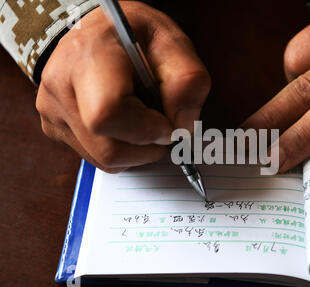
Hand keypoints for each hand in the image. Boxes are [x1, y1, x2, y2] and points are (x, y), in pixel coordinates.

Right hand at [36, 1, 209, 171]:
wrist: (93, 33)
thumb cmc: (132, 35)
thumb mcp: (171, 42)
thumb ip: (187, 81)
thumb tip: (182, 127)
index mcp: (89, 55)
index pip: (108, 114)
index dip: (146, 130)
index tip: (167, 123)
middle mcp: (61, 85)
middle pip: (108, 149)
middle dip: (147, 148)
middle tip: (161, 125)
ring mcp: (53, 110)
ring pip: (104, 160)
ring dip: (136, 151)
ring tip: (142, 120)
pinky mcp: (54, 128)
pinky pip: (96, 158)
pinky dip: (121, 150)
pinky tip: (125, 124)